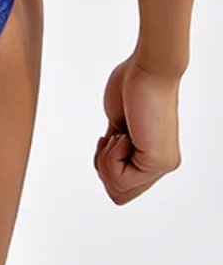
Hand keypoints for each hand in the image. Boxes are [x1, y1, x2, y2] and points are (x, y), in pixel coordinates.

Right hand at [93, 53, 182, 204]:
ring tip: (117, 134)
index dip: (103, 165)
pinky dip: (111, 155)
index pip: (121, 185)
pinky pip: (121, 177)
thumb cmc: (132, 86)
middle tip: (110, 139)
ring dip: (106, 160)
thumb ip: (115, 144)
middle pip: (119, 195)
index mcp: (152, 156)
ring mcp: (161, 164)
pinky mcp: (158, 161)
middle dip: (103, 168)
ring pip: (118, 190)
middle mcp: (161, 164)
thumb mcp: (118, 123)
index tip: (108, 138)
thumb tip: (105, 160)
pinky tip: (122, 134)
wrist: (148, 70)